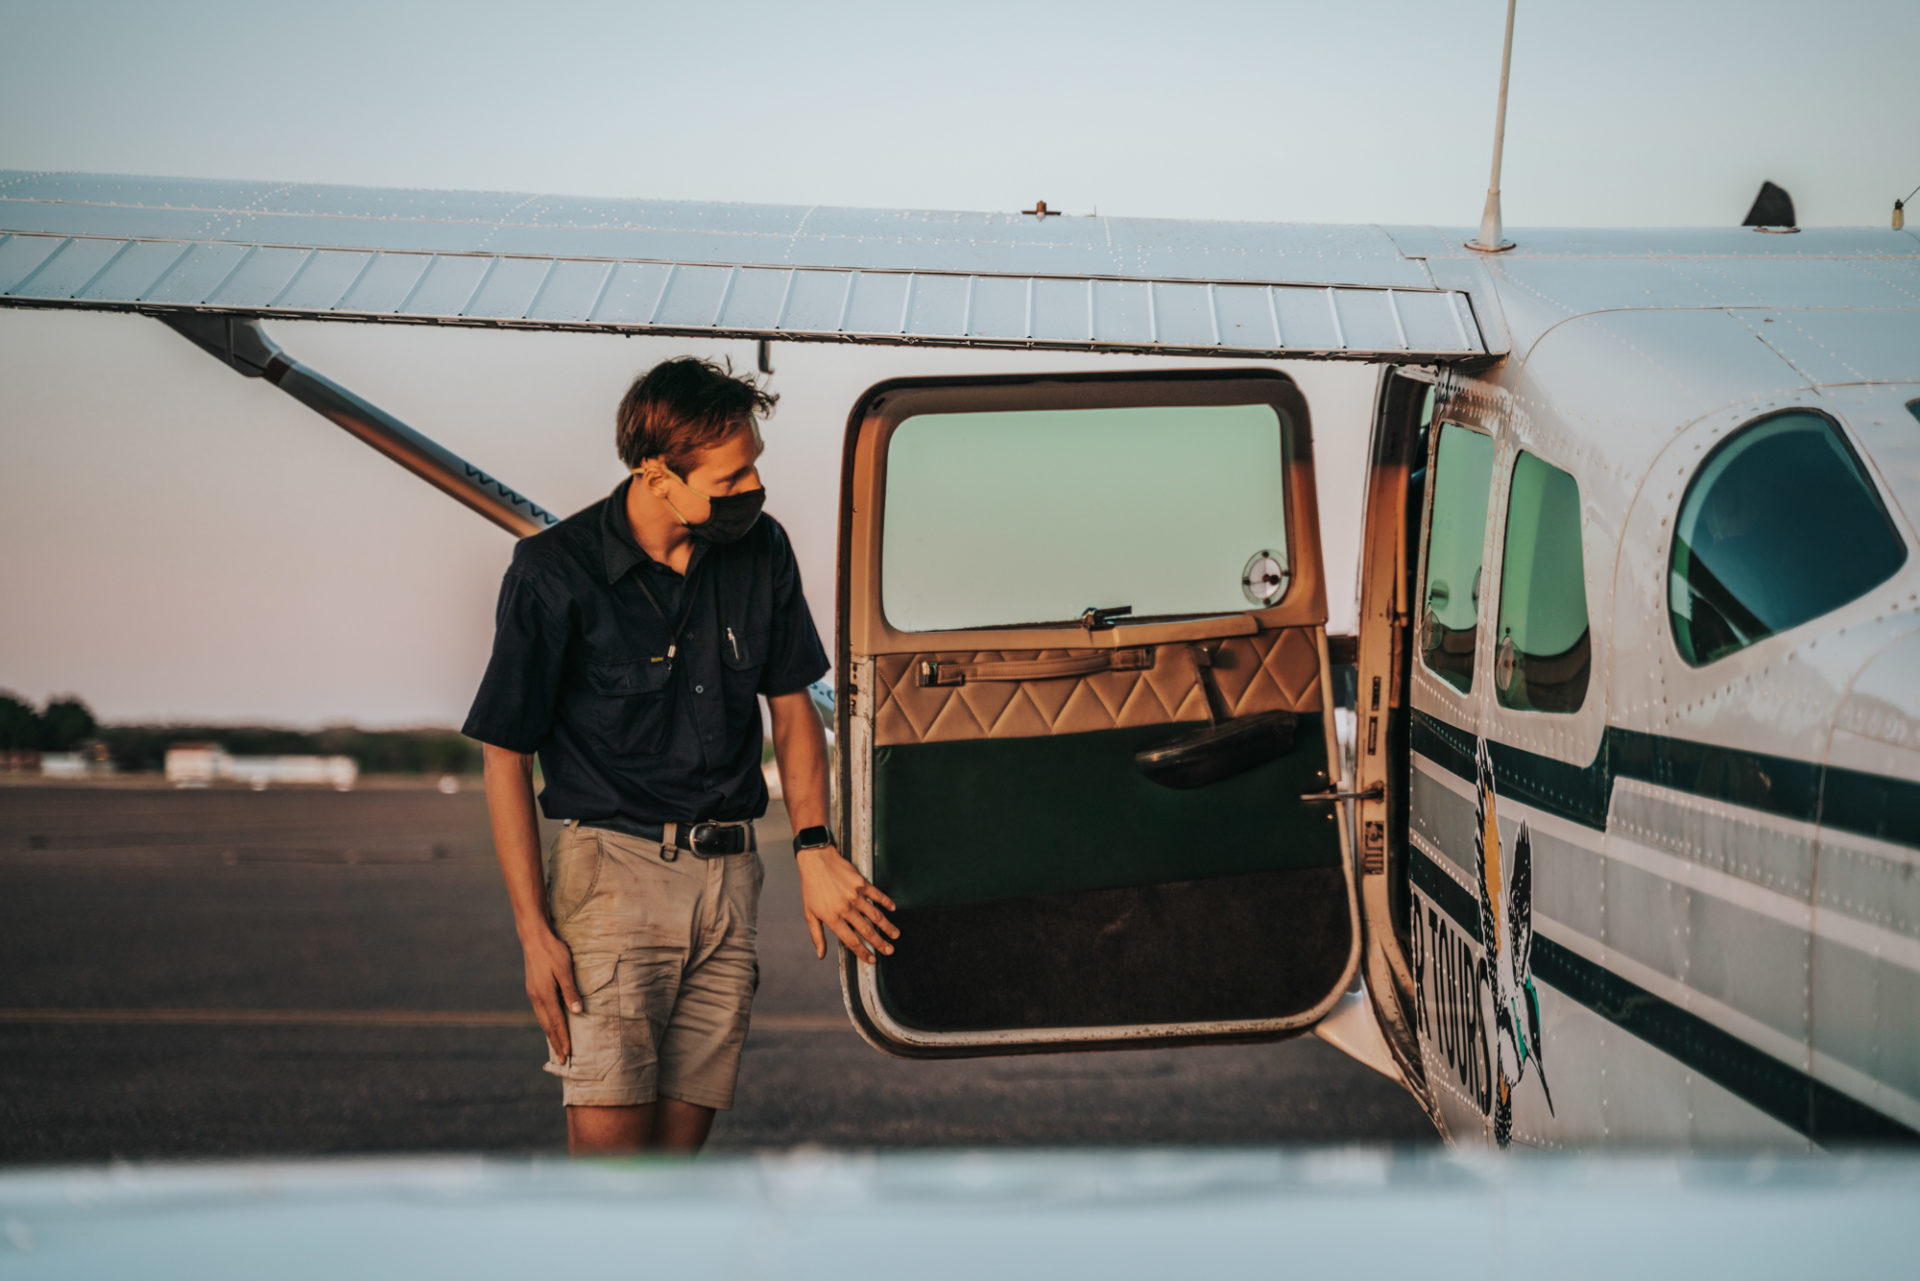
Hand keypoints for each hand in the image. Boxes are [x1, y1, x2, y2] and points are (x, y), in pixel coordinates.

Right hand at [521, 926, 582, 1060]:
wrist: (533, 937)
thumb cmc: (552, 951)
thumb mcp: (565, 969)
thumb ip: (570, 991)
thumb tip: (577, 1011)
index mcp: (544, 995)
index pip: (557, 1022)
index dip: (563, 1039)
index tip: (568, 1055)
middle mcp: (536, 997)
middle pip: (547, 1025)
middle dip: (556, 1042)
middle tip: (562, 1060)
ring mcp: (533, 993)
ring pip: (542, 1019)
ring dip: (550, 1034)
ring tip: (556, 1046)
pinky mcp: (533, 988)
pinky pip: (540, 1011)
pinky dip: (546, 1022)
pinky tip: (550, 1023)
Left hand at [797, 844, 898, 963]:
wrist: (816, 861)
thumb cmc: (811, 887)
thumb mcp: (809, 914)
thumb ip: (817, 936)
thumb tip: (821, 954)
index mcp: (832, 918)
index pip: (851, 941)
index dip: (863, 953)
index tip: (872, 959)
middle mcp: (845, 909)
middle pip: (867, 931)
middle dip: (880, 943)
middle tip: (890, 950)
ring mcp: (855, 896)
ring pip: (875, 915)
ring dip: (887, 926)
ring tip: (896, 934)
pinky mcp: (861, 883)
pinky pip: (876, 895)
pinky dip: (886, 902)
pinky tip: (892, 908)